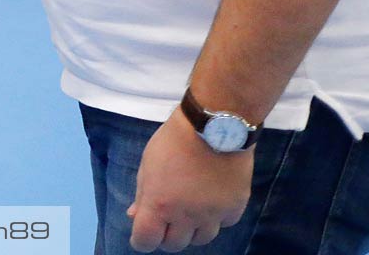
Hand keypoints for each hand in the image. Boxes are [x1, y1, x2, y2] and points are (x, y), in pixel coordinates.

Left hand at [128, 111, 252, 251]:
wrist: (213, 127)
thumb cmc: (173, 142)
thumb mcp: (148, 165)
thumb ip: (143, 194)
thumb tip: (135, 216)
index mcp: (159, 204)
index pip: (145, 241)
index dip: (141, 239)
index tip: (143, 232)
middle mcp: (186, 215)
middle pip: (174, 245)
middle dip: (166, 235)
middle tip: (166, 219)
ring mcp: (213, 214)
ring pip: (201, 239)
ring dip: (191, 230)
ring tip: (188, 210)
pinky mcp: (234, 208)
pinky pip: (223, 224)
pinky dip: (215, 218)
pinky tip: (210, 200)